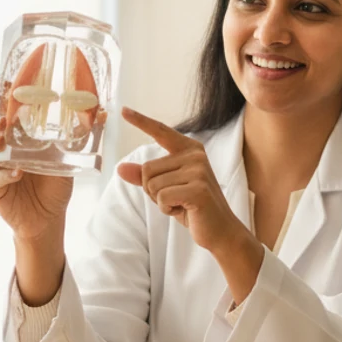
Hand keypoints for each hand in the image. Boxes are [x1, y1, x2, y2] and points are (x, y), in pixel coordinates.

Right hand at [0, 79, 72, 241]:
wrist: (48, 216)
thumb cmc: (54, 182)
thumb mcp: (69, 155)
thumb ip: (80, 134)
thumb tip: (103, 111)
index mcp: (19, 136)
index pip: (5, 111)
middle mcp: (4, 148)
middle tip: (2, 119)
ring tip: (2, 141)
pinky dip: (4, 174)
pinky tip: (16, 173)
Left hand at [117, 107, 243, 255]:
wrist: (220, 230)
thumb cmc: (193, 208)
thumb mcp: (166, 189)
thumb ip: (145, 177)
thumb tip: (121, 168)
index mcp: (190, 150)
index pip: (161, 132)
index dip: (141, 121)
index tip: (123, 110)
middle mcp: (195, 156)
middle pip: (147, 169)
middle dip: (153, 190)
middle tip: (175, 199)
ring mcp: (198, 171)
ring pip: (152, 185)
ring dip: (160, 202)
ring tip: (182, 204)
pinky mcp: (198, 189)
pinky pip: (162, 197)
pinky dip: (167, 209)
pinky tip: (184, 211)